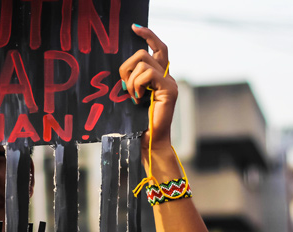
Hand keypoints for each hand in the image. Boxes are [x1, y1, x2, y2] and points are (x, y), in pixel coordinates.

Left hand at [119, 25, 177, 147]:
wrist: (148, 142)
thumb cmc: (137, 124)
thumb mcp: (131, 97)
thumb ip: (131, 81)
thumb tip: (122, 71)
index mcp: (159, 77)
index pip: (158, 48)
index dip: (148, 35)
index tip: (134, 28)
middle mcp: (167, 77)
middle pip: (144, 53)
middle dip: (126, 67)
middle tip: (124, 87)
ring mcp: (169, 82)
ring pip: (143, 62)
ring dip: (130, 80)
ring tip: (133, 98)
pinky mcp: (169, 89)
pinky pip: (147, 74)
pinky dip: (136, 85)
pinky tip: (137, 100)